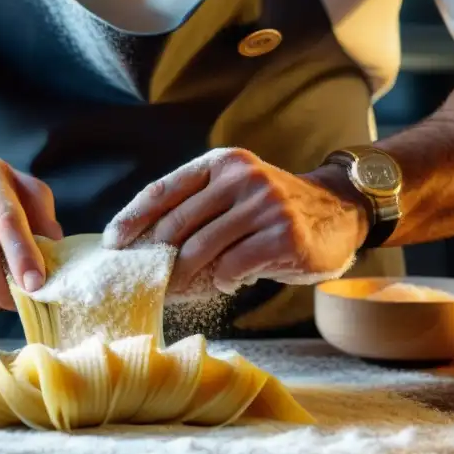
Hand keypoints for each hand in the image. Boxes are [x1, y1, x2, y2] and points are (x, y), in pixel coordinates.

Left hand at [103, 148, 368, 292]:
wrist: (338, 211)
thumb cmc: (272, 211)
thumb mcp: (234, 194)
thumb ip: (197, 209)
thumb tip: (143, 245)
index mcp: (221, 164)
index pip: (164, 190)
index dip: (133, 218)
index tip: (114, 243)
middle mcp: (242, 178)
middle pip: (178, 224)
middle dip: (157, 258)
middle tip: (146, 280)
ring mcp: (265, 205)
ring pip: (202, 249)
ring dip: (185, 276)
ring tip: (180, 289)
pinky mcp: (284, 235)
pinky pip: (234, 266)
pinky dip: (224, 279)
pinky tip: (229, 281)